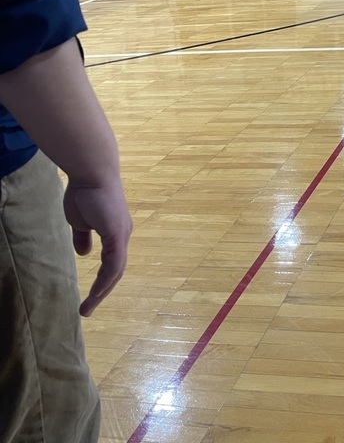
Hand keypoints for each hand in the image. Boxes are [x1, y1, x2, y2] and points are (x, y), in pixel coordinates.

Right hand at [63, 178, 132, 316]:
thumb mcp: (80, 221)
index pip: (111, 261)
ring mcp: (122, 235)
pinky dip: (105, 281)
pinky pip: (113, 264)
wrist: (91, 173)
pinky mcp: (118, 234)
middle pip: (116, 270)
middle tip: (87, 309)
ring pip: (115, 271)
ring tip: (87, 308)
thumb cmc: (85, 192)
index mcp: (115, 231)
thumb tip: (84, 254)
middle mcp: (123, 234)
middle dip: (102, 291)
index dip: (101, 280)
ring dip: (102, 291)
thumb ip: (83, 237)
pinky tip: (96, 292)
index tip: (90, 296)